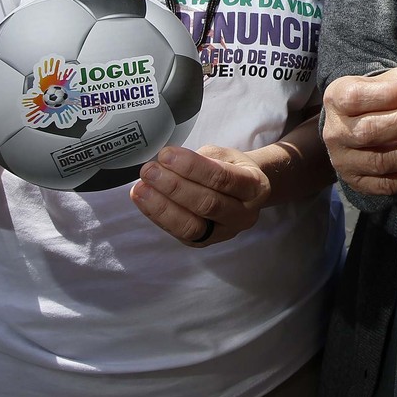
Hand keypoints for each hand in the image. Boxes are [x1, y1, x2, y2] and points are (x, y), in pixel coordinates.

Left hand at [129, 145, 269, 247]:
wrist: (242, 192)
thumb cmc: (230, 169)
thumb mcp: (225, 155)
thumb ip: (201, 159)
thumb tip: (167, 162)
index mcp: (255, 187)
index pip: (221, 177)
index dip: (191, 167)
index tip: (165, 155)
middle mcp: (244, 214)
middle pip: (207, 204)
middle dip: (174, 186)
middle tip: (149, 171)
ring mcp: (225, 233)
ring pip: (192, 226)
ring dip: (162, 206)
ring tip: (141, 188)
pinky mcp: (206, 242)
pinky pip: (180, 233)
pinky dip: (158, 216)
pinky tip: (143, 199)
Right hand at [321, 69, 396, 195]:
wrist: (355, 127)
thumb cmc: (376, 99)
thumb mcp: (382, 82)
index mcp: (337, 99)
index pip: (359, 97)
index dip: (392, 94)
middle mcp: (335, 132)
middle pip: (371, 131)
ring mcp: (345, 162)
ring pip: (383, 161)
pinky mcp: (360, 184)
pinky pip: (390, 185)